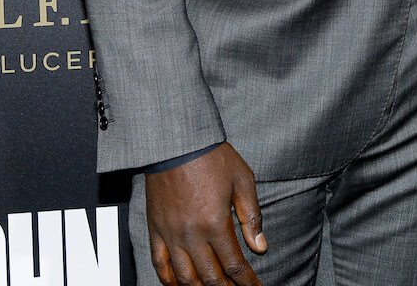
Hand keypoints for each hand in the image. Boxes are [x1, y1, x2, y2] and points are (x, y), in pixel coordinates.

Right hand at [145, 142, 265, 285]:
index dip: (246, 281)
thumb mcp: (243, 182)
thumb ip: (251, 218)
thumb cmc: (213, 158)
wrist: (178, 143)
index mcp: (215, 223)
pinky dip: (169, 280)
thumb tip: (260, 247)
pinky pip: (160, 264)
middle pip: (210, 277)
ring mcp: (171, 235)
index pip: (234, 264)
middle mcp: (192, 235)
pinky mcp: (156, 230)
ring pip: (185, 277)